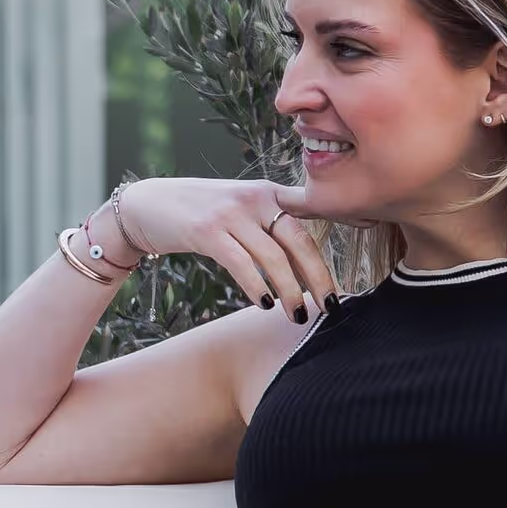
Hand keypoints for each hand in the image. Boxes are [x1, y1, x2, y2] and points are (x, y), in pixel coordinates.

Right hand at [98, 177, 335, 323]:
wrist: (145, 205)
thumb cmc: (196, 213)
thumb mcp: (238, 207)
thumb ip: (268, 222)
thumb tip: (298, 253)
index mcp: (267, 192)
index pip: (310, 215)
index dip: (338, 229)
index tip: (360, 249)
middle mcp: (254, 198)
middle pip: (299, 241)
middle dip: (318, 276)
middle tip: (331, 305)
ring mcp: (230, 213)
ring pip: (273, 257)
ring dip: (290, 291)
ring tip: (299, 315)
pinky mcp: (206, 230)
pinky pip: (241, 263)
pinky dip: (256, 286)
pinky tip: (263, 305)